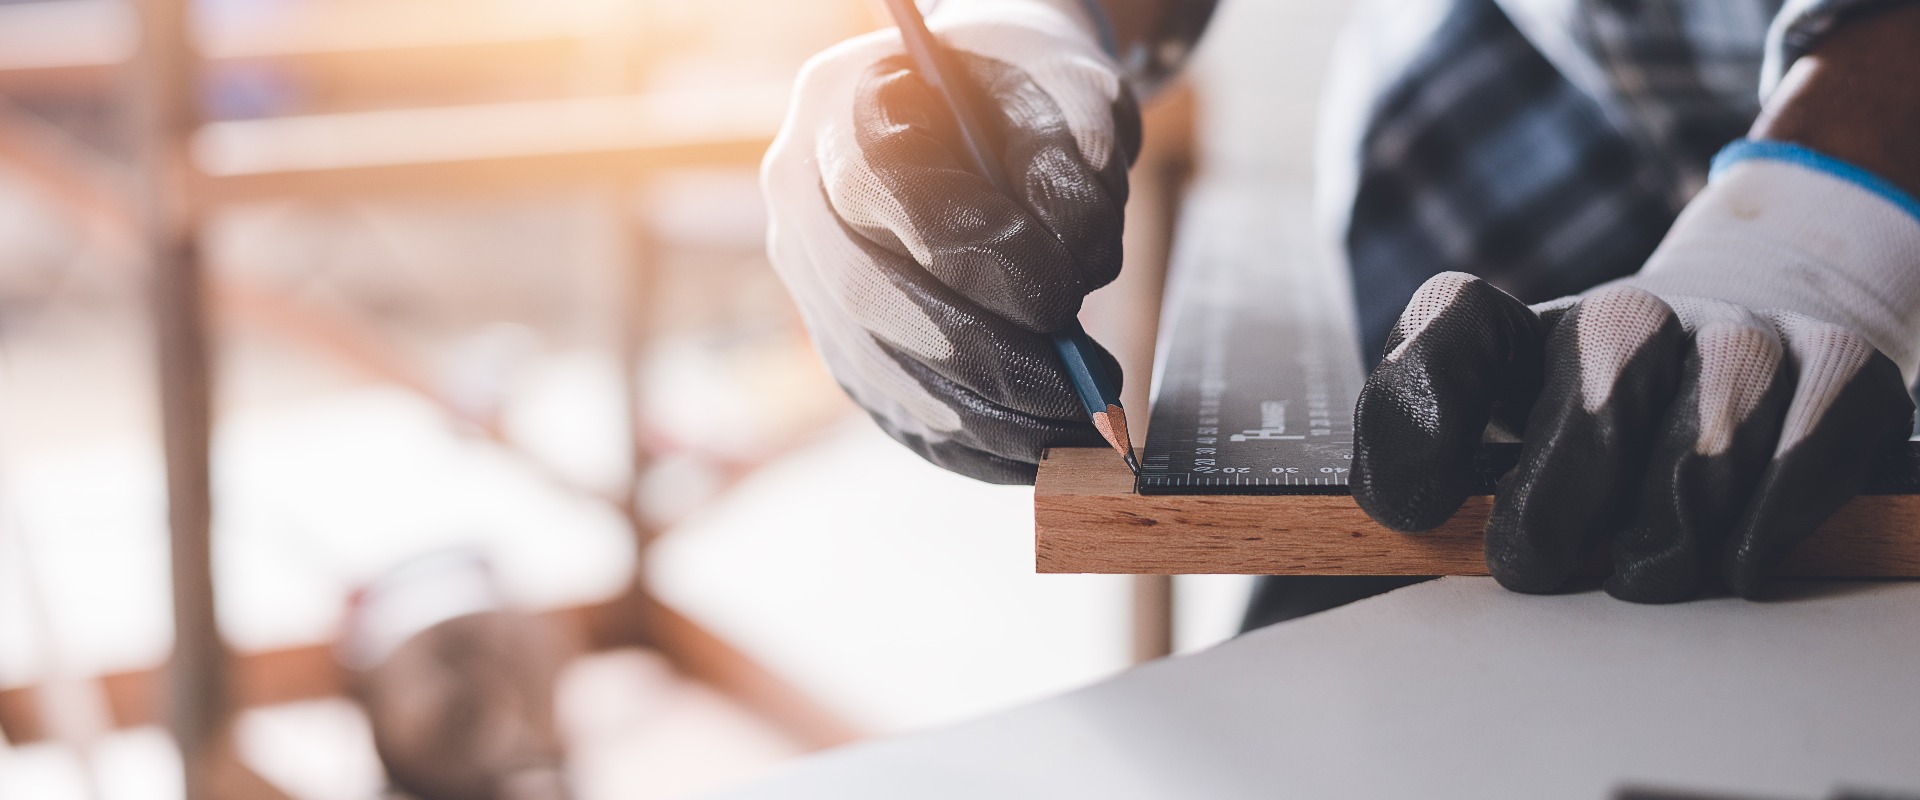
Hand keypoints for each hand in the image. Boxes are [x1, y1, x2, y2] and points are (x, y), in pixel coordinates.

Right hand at [762, 1, 1139, 482]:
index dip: (973, 256)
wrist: (979, 116)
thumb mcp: (1065, 88)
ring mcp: (809, 284)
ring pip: (884, 375)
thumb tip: (1079, 258)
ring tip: (1085, 428)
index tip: (1064, 298)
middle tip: (1087, 395)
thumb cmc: (1024, 99)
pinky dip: (976, 450)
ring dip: (992, 420)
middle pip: (871, 300)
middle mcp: (799, 201)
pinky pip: (899, 417)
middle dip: (989, 362)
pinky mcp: (841, 348)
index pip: (882, 190)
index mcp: (841, 107)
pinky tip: (1048, 452)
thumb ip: (1076, 156)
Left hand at [1351, 147, 1919, 601]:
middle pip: (1592, 413)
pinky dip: (1759, 532)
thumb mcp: (1499, 433)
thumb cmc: (1594, 422)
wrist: (1744, 338)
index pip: (1454, 321)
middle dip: (1556, 519)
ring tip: (1642, 564)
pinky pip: (1797, 463)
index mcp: (1523, 330)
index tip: (1414, 509)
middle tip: (1545, 566)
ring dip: (1664, 541)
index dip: (1421, 417)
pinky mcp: (1838, 365)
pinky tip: (1731, 557)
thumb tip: (1405, 509)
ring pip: (1700, 458)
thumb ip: (1431, 461)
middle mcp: (1628, 313)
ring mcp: (1738, 332)